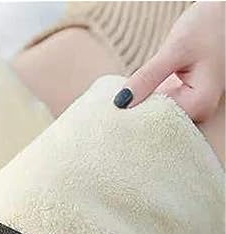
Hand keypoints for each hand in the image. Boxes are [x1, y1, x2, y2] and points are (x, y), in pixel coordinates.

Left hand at [114, 2, 224, 122]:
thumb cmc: (208, 26)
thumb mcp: (174, 50)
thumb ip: (147, 77)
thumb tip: (120, 103)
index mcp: (200, 104)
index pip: (157, 122)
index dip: (133, 119)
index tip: (112, 116)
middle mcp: (199, 111)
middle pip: (158, 122)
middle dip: (135, 115)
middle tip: (110, 112)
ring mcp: (193, 106)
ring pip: (157, 115)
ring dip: (139, 108)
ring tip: (118, 107)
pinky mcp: (185, 98)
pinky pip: (160, 105)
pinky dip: (146, 101)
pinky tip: (131, 97)